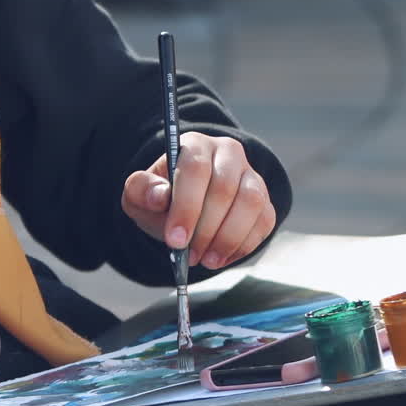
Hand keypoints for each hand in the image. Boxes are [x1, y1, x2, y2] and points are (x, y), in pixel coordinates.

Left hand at [121, 132, 275, 270]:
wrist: (184, 206)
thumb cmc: (162, 197)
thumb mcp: (140, 193)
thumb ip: (142, 190)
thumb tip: (159, 196)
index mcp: (195, 145)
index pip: (195, 169)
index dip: (186, 207)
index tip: (175, 240)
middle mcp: (228, 153)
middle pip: (224, 188)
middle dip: (206, 229)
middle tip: (190, 256)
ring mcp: (251, 176)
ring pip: (250, 203)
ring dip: (228, 238)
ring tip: (207, 260)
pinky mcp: (265, 200)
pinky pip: (264, 221)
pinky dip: (244, 245)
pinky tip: (221, 257)